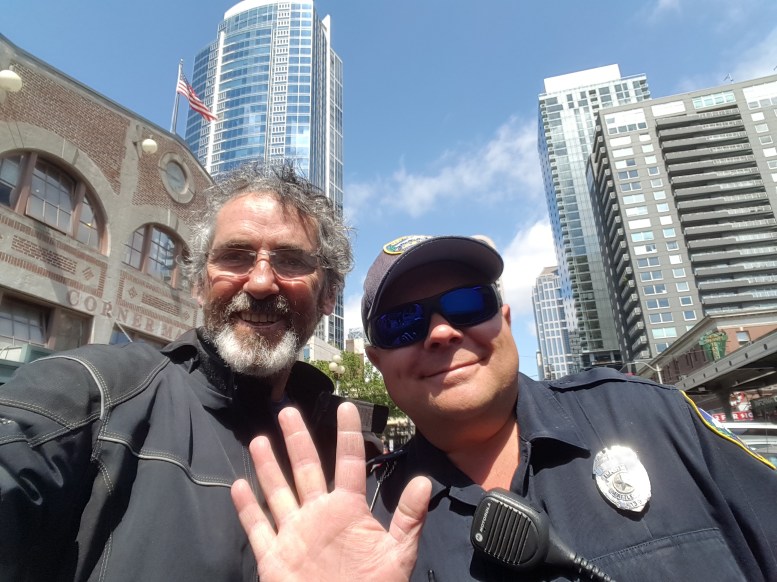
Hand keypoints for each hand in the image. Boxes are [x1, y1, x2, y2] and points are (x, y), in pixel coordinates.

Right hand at [232, 402, 431, 581]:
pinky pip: (259, 528)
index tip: (347, 407)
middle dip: (297, 440)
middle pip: (306, 469)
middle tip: (288, 411)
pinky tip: (240, 486)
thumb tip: (424, 482)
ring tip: (260, 440)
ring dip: (269, 467)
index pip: (348, 462)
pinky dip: (247, 509)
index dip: (347, 434)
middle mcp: (319, 515)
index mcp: (349, 510)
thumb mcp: (398, 553)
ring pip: (278, 492)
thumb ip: (408, 518)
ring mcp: (296, 534)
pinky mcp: (276, 556)